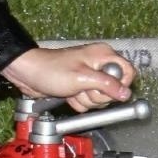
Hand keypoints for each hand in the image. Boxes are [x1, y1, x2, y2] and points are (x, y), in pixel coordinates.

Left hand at [0, 43, 134, 112]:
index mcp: (104, 55)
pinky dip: (79, 102)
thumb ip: (107, 85)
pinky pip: (89, 102)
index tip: (107, 90)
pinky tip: (69, 94)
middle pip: (114, 90)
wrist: (29, 74)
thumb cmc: (50, 70)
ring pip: (101, 99)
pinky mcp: (81, 87)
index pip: (128, 73)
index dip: (120, 85)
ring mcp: (90, 77)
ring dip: (86, 100)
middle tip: (82, 88)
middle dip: (97, 95)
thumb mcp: (82, 78)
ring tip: (73, 91)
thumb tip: (126, 93)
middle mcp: (99, 65)